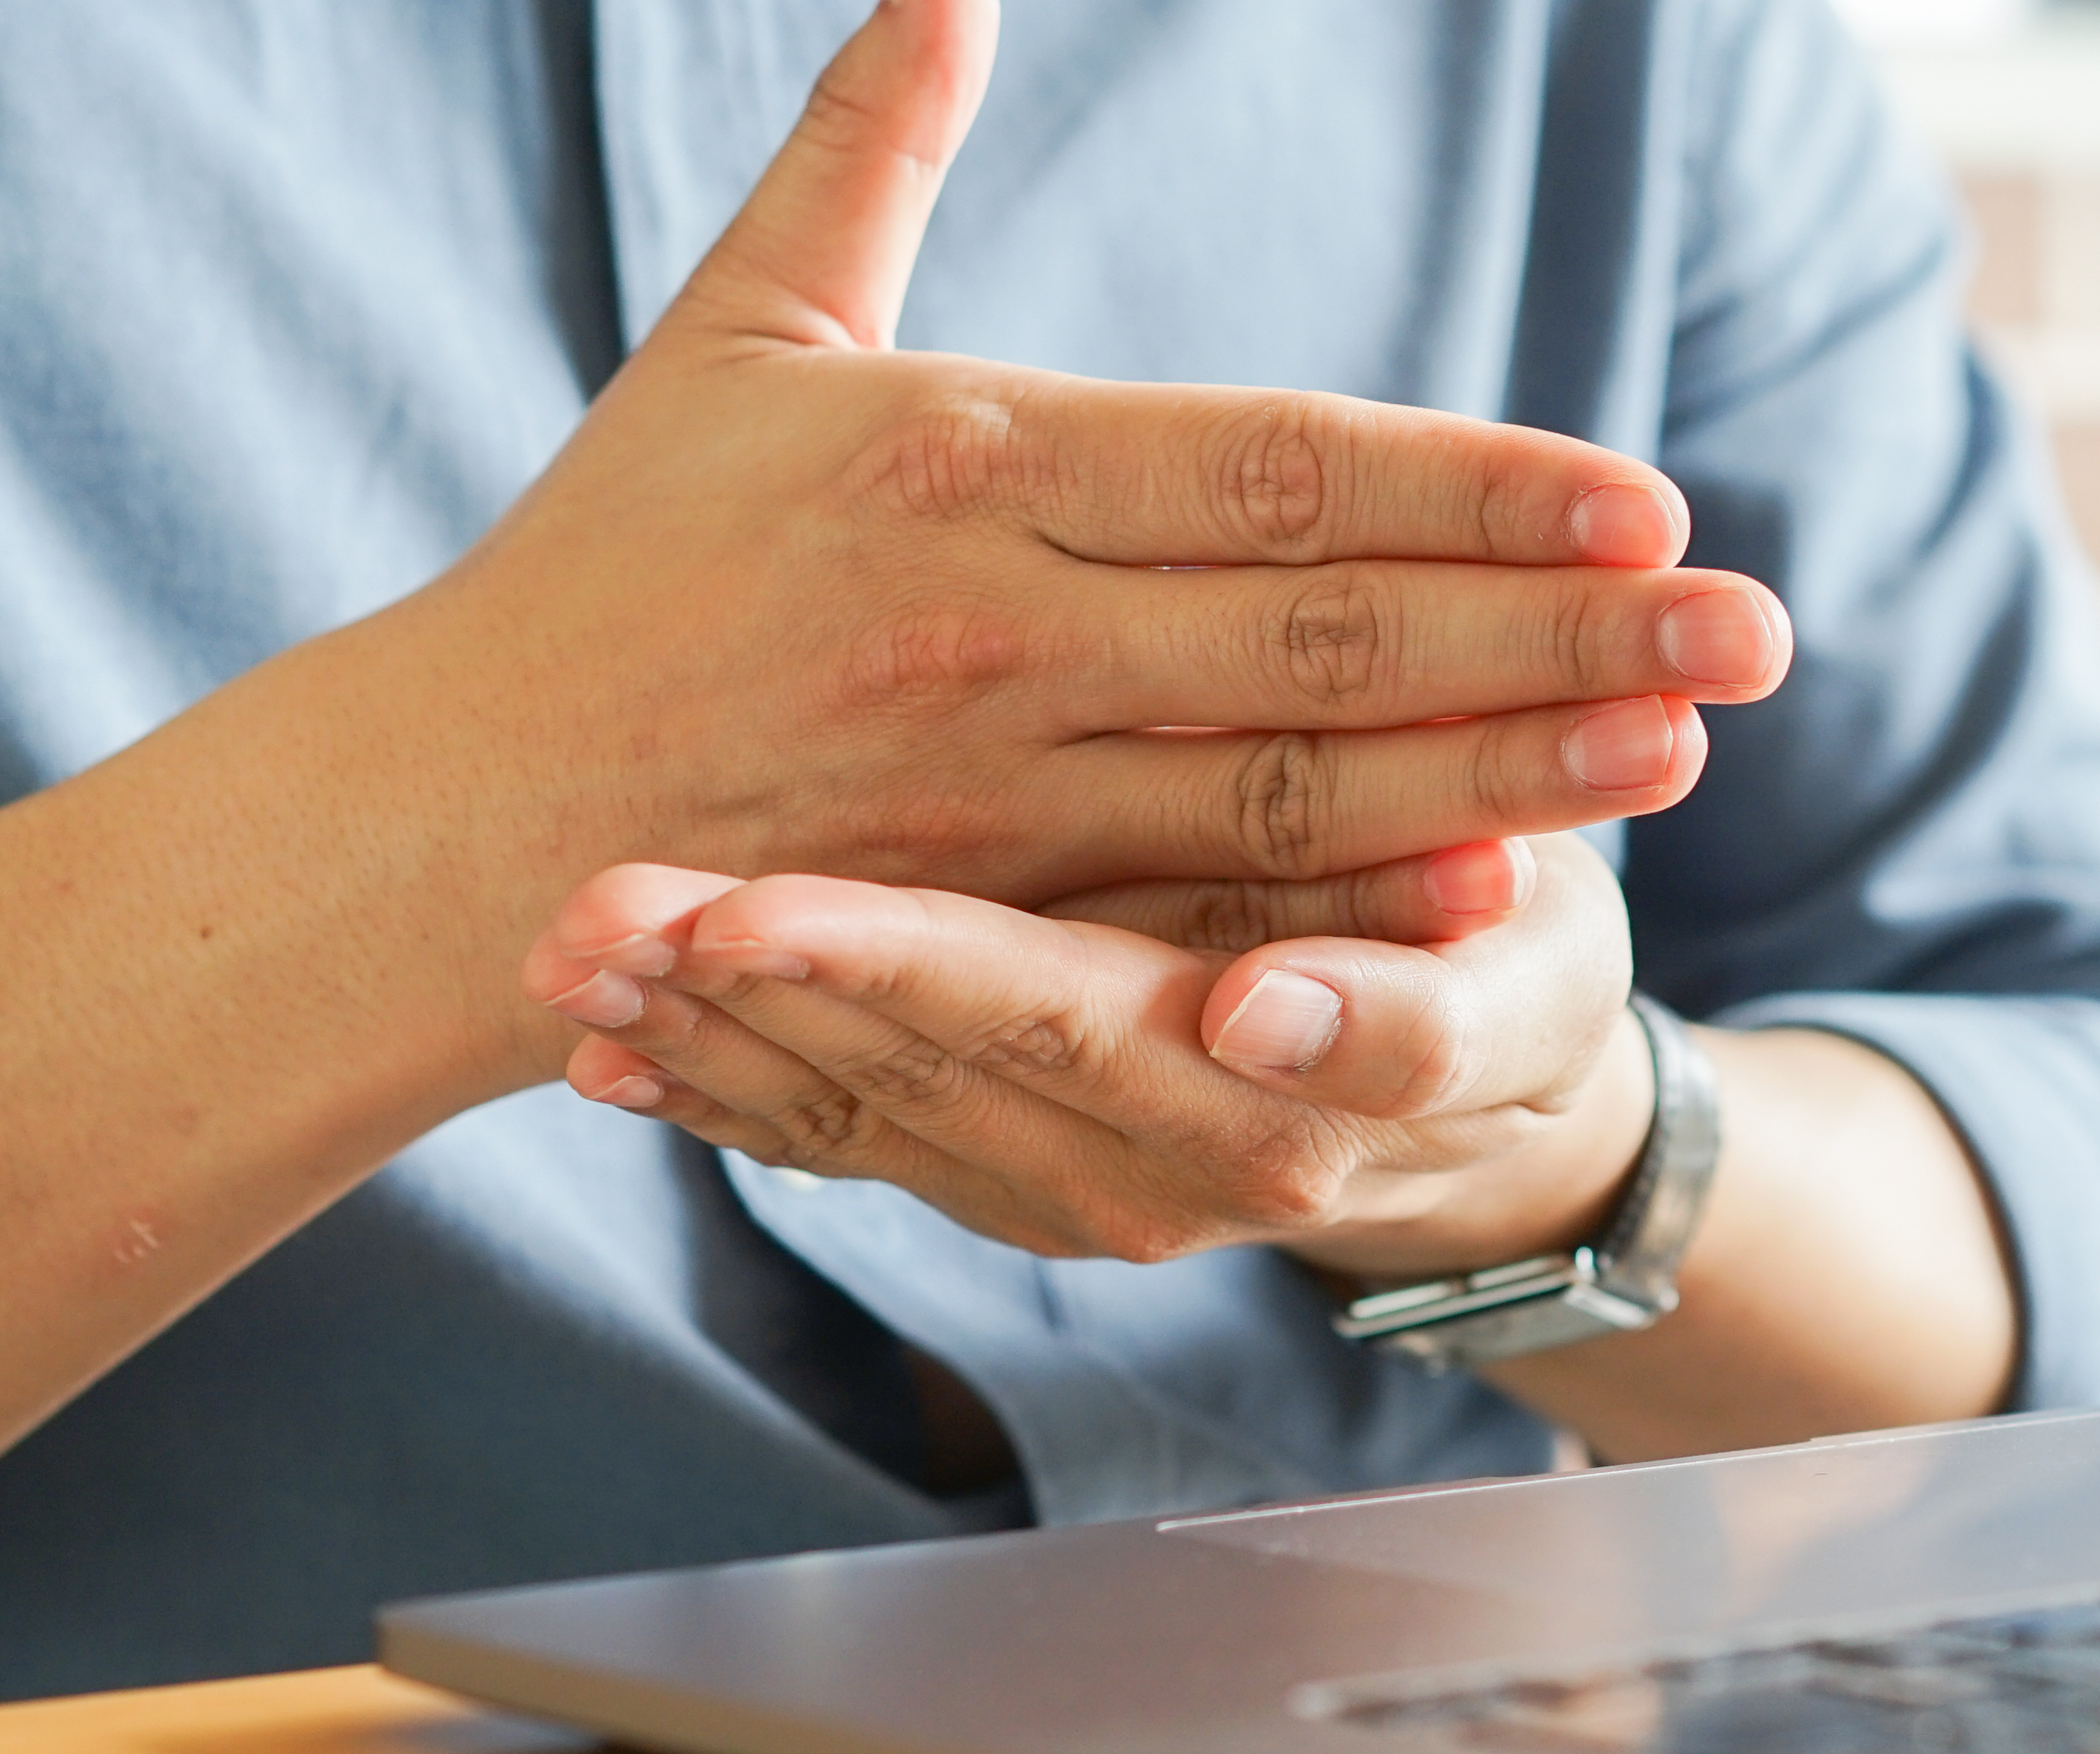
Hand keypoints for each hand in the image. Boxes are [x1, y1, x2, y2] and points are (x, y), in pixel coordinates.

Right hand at [361, 0, 1787, 1058]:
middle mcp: (998, 635)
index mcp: (961, 464)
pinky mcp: (993, 924)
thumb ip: (873, 125)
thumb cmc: (613, 557)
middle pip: (1332, 635)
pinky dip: (1359, 909)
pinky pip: (1206, 915)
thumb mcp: (741, 318)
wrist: (465, 819)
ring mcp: (1002, 801)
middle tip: (1753, 630)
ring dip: (1510, 766)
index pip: (1275, 469)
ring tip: (1681, 746)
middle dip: (1558, 633)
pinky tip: (1502, 889)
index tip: (1640, 491)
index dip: (1469, 481)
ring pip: (1302, 784)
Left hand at [520, 834, 1655, 1277]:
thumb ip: (1418, 1006)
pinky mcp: (1009, 1179)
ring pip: (856, 1114)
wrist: (1480, 1097)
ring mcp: (1064, 1191)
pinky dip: (724, 1098)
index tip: (760, 918)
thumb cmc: (1508, 964)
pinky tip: (611, 1044)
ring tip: (571, 948)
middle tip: (597, 908)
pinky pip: (847, 1144)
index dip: (903, 967)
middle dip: (745, 988)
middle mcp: (1145, 1173)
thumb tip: (1268, 1009)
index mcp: (1263, 1102)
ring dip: (702, 1036)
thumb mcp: (1528, 979)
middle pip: (917, 1071)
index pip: (1056, 1021)